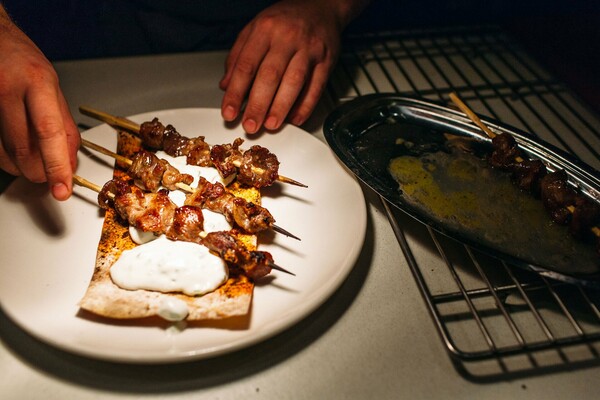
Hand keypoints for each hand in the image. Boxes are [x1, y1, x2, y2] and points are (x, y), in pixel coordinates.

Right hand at [0, 7, 78, 199]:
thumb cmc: (23, 61)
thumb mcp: (52, 86)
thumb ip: (63, 125)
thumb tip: (70, 162)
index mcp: (37, 82)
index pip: (50, 133)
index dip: (56, 166)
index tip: (62, 188)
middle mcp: (8, 90)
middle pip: (24, 150)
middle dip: (41, 172)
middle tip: (50, 176)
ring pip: (5, 155)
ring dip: (23, 168)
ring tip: (33, 159)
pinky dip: (6, 159)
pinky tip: (14, 152)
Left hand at [220, 0, 367, 133]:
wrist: (321, 5)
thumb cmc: (285, 19)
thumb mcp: (255, 28)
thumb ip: (238, 56)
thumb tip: (226, 86)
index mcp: (265, 29)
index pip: (246, 65)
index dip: (236, 92)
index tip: (229, 112)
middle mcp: (287, 38)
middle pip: (270, 76)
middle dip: (258, 105)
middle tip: (250, 126)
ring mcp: (309, 49)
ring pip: (294, 82)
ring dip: (282, 107)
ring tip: (271, 125)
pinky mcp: (327, 60)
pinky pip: (316, 87)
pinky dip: (306, 106)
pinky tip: (295, 118)